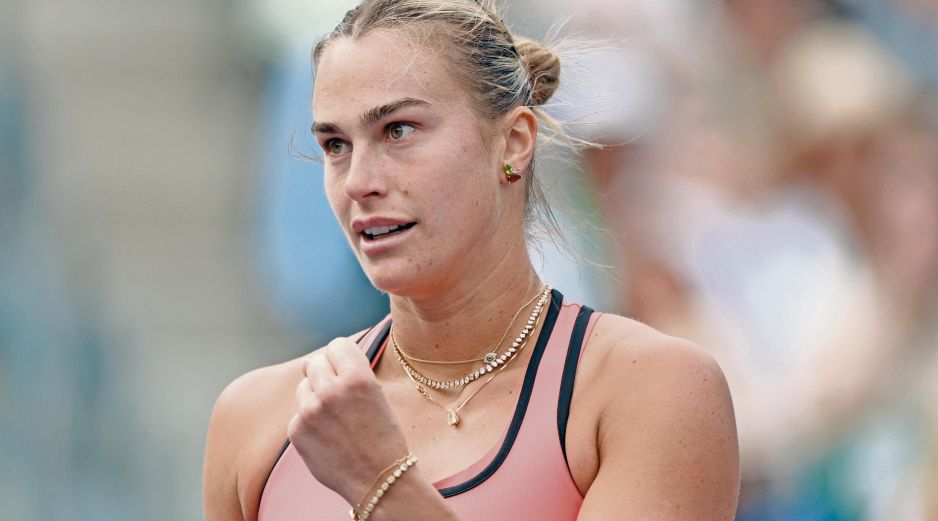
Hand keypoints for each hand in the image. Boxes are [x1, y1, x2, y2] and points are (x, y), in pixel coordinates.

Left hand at [287, 336, 410, 503]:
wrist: (379, 481)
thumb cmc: (383, 437)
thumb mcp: (376, 395)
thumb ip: (349, 374)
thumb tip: (314, 362)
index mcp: (357, 377)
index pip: (337, 345)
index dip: (341, 355)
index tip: (345, 366)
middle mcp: (331, 390)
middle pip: (316, 362)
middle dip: (325, 372)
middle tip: (338, 392)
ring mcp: (310, 411)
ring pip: (303, 386)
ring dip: (315, 395)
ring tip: (335, 417)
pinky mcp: (297, 430)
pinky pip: (298, 413)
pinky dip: (309, 421)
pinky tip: (328, 435)